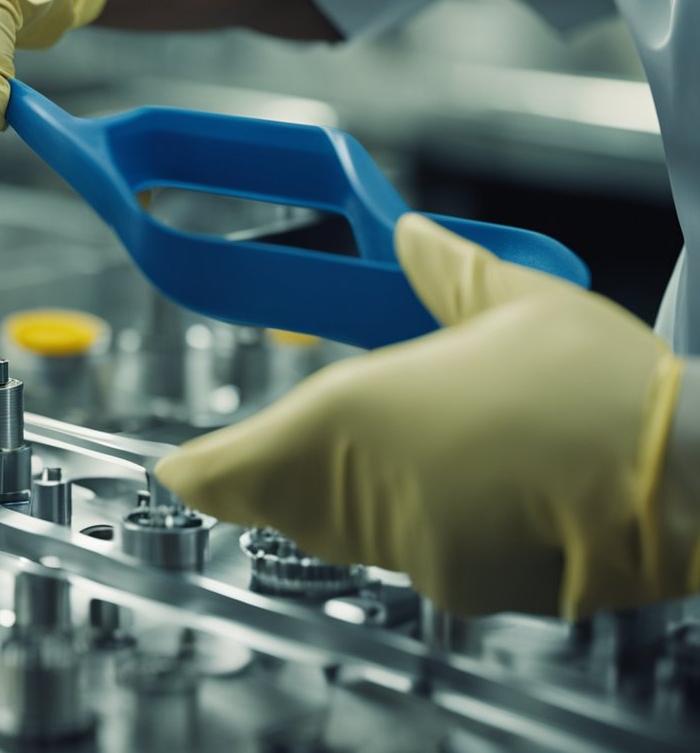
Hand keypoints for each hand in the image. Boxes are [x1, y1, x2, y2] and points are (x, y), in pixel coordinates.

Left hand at [156, 214, 696, 617]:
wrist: (690, 479)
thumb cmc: (599, 387)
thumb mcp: (516, 302)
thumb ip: (443, 271)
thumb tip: (408, 235)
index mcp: (359, 414)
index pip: (243, 461)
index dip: (202, 470)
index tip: (174, 469)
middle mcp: (370, 492)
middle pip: (286, 501)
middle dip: (265, 481)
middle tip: (248, 460)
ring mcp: (415, 547)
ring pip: (343, 531)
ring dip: (339, 499)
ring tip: (382, 457)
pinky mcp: (463, 586)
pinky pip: (409, 556)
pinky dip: (409, 526)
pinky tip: (451, 491)